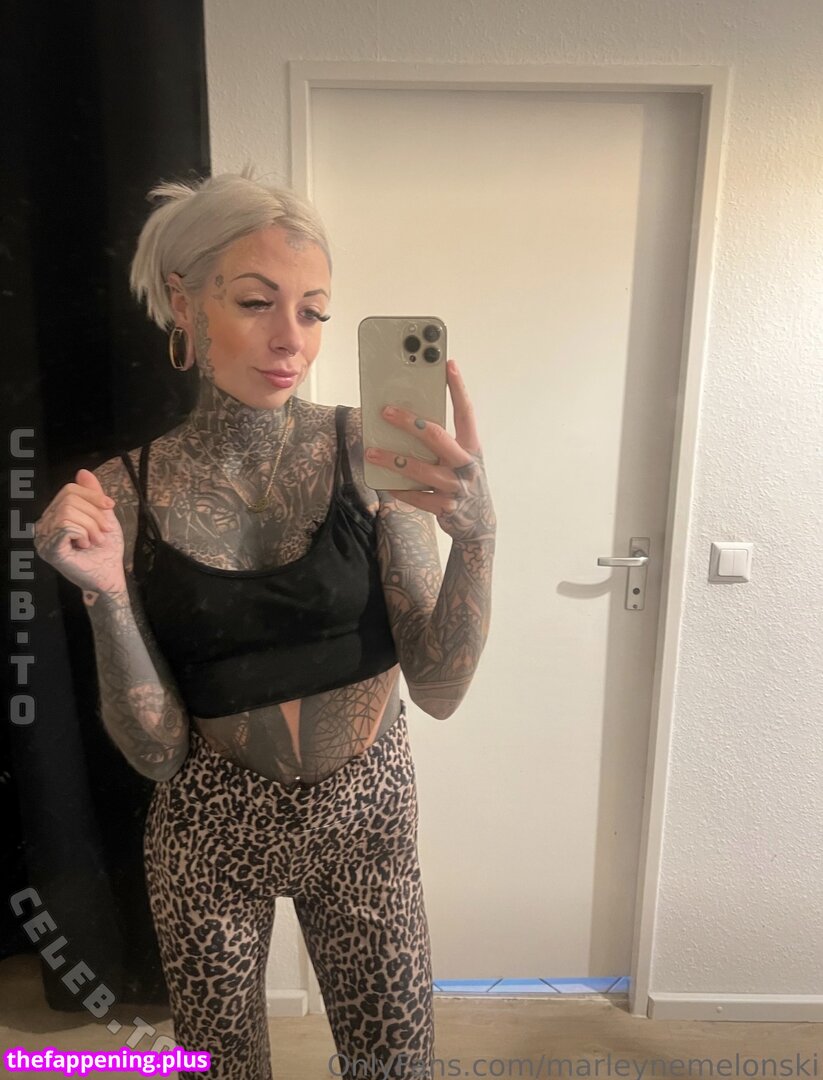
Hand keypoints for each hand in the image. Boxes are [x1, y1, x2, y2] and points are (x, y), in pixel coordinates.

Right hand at [34, 468, 126, 593]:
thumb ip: (92, 495)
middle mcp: (45, 525)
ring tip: (95, 540)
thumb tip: (82, 472)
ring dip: (90, 525)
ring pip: (68, 511)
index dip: (92, 495)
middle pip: (70, 499)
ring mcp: (44, 538)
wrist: (110, 575)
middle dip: (94, 513)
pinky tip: (85, 545)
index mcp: (56, 515)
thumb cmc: (105, 549)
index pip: (69, 490)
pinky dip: (83, 532)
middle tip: (103, 531)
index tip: (110, 506)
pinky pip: (66, 526)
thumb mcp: (102, 515)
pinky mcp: (50, 550)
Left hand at [365, 359, 495, 541]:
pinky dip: (399, 489)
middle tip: (385, 411)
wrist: (479, 524)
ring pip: (420, 470)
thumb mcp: (462, 459)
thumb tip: (408, 421)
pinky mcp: (445, 508)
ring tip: (371, 451)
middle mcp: (466, 465)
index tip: (447, 365)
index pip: (465, 412)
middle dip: (409, 422)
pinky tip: (384, 482)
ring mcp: (456, 487)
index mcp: (472, 447)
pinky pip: (416, 497)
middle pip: (436, 437)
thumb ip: (443, 443)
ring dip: (393, 460)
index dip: (458, 388)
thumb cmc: (464, 482)